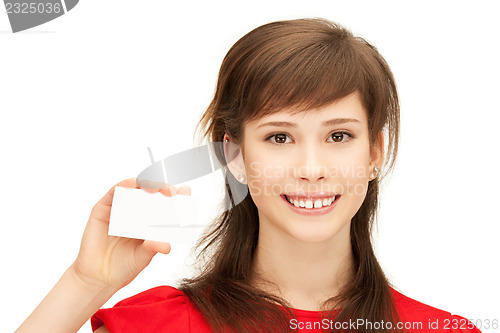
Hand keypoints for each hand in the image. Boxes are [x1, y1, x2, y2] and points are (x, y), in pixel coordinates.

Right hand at [70, 177, 190, 290]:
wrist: (98, 278)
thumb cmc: (123, 267)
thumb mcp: (143, 257)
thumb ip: (153, 248)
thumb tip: (167, 245)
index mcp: (150, 222)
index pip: (166, 205)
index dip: (176, 197)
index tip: (185, 192)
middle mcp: (136, 213)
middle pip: (152, 193)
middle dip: (163, 188)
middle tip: (171, 191)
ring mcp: (120, 209)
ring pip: (135, 188)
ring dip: (146, 184)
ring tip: (155, 189)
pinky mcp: (104, 208)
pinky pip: (116, 191)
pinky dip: (126, 185)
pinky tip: (133, 185)